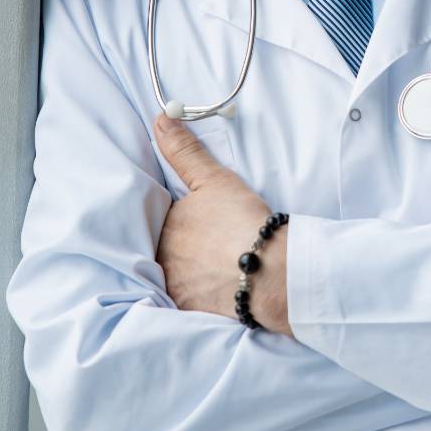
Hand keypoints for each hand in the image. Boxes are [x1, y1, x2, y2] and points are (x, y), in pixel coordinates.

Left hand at [154, 114, 291, 335]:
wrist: (270, 271)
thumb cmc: (243, 220)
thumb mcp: (214, 179)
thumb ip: (184, 151)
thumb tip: (160, 120)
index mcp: (164, 225)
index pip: (166, 220)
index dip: (187, 221)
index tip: (208, 224)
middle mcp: (161, 258)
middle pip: (169, 249)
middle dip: (185, 248)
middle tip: (214, 247)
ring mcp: (175, 287)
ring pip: (178, 276)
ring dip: (191, 273)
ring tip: (217, 269)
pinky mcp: (190, 311)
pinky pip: (189, 301)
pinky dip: (201, 296)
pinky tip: (218, 291)